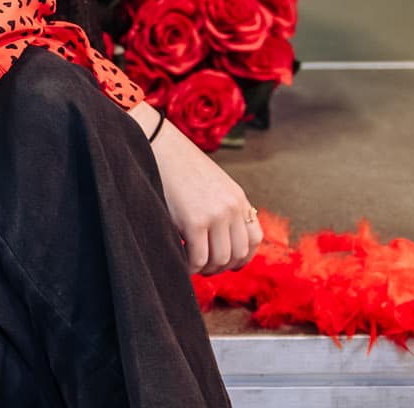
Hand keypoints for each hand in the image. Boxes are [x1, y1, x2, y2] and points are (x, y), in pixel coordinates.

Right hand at [137, 105, 262, 272]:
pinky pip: (198, 258)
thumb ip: (221, 207)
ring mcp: (215, 215)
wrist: (158, 144)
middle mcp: (232, 207)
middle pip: (238, 254)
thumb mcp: (211, 183)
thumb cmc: (177, 165)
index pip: (255, 239)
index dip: (242, 257)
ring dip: (205, 268)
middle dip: (221, 267)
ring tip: (191, 263)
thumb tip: (221, 239)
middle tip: (204, 266)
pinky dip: (190, 267)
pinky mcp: (194, 221)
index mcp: (238, 197)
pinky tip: (180, 260)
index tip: (227, 263)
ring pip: (219, 260)